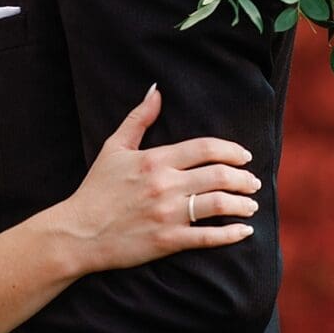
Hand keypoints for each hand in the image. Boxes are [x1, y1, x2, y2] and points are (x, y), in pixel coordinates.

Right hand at [59, 84, 261, 272]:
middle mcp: (166, 185)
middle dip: (243, 178)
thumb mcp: (114, 147)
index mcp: (156, 160)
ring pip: (218, 205)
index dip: (231, 150)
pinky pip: (208, 238)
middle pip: (218, 176)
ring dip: (242, 205)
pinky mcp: (167, 241)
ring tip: (251, 205)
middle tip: (254, 181)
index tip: (244, 155)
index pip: (205, 148)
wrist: (80, 232)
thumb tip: (156, 91)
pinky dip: (231, 234)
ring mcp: (168, 214)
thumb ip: (138, 118)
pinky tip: (244, 232)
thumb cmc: (97, 188)